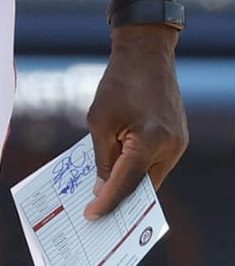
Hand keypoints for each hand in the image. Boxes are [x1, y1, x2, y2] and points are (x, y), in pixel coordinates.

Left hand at [84, 24, 187, 217]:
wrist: (146, 54)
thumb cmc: (118, 84)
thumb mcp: (99, 120)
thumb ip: (103, 157)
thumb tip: (103, 187)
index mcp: (150, 142)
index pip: (127, 183)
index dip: (108, 202)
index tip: (93, 216)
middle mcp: (170, 147)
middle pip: (144, 184)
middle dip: (121, 198)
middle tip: (97, 211)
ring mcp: (178, 143)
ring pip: (151, 175)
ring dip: (131, 182)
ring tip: (104, 193)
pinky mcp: (178, 137)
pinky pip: (156, 161)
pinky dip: (139, 167)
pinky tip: (120, 170)